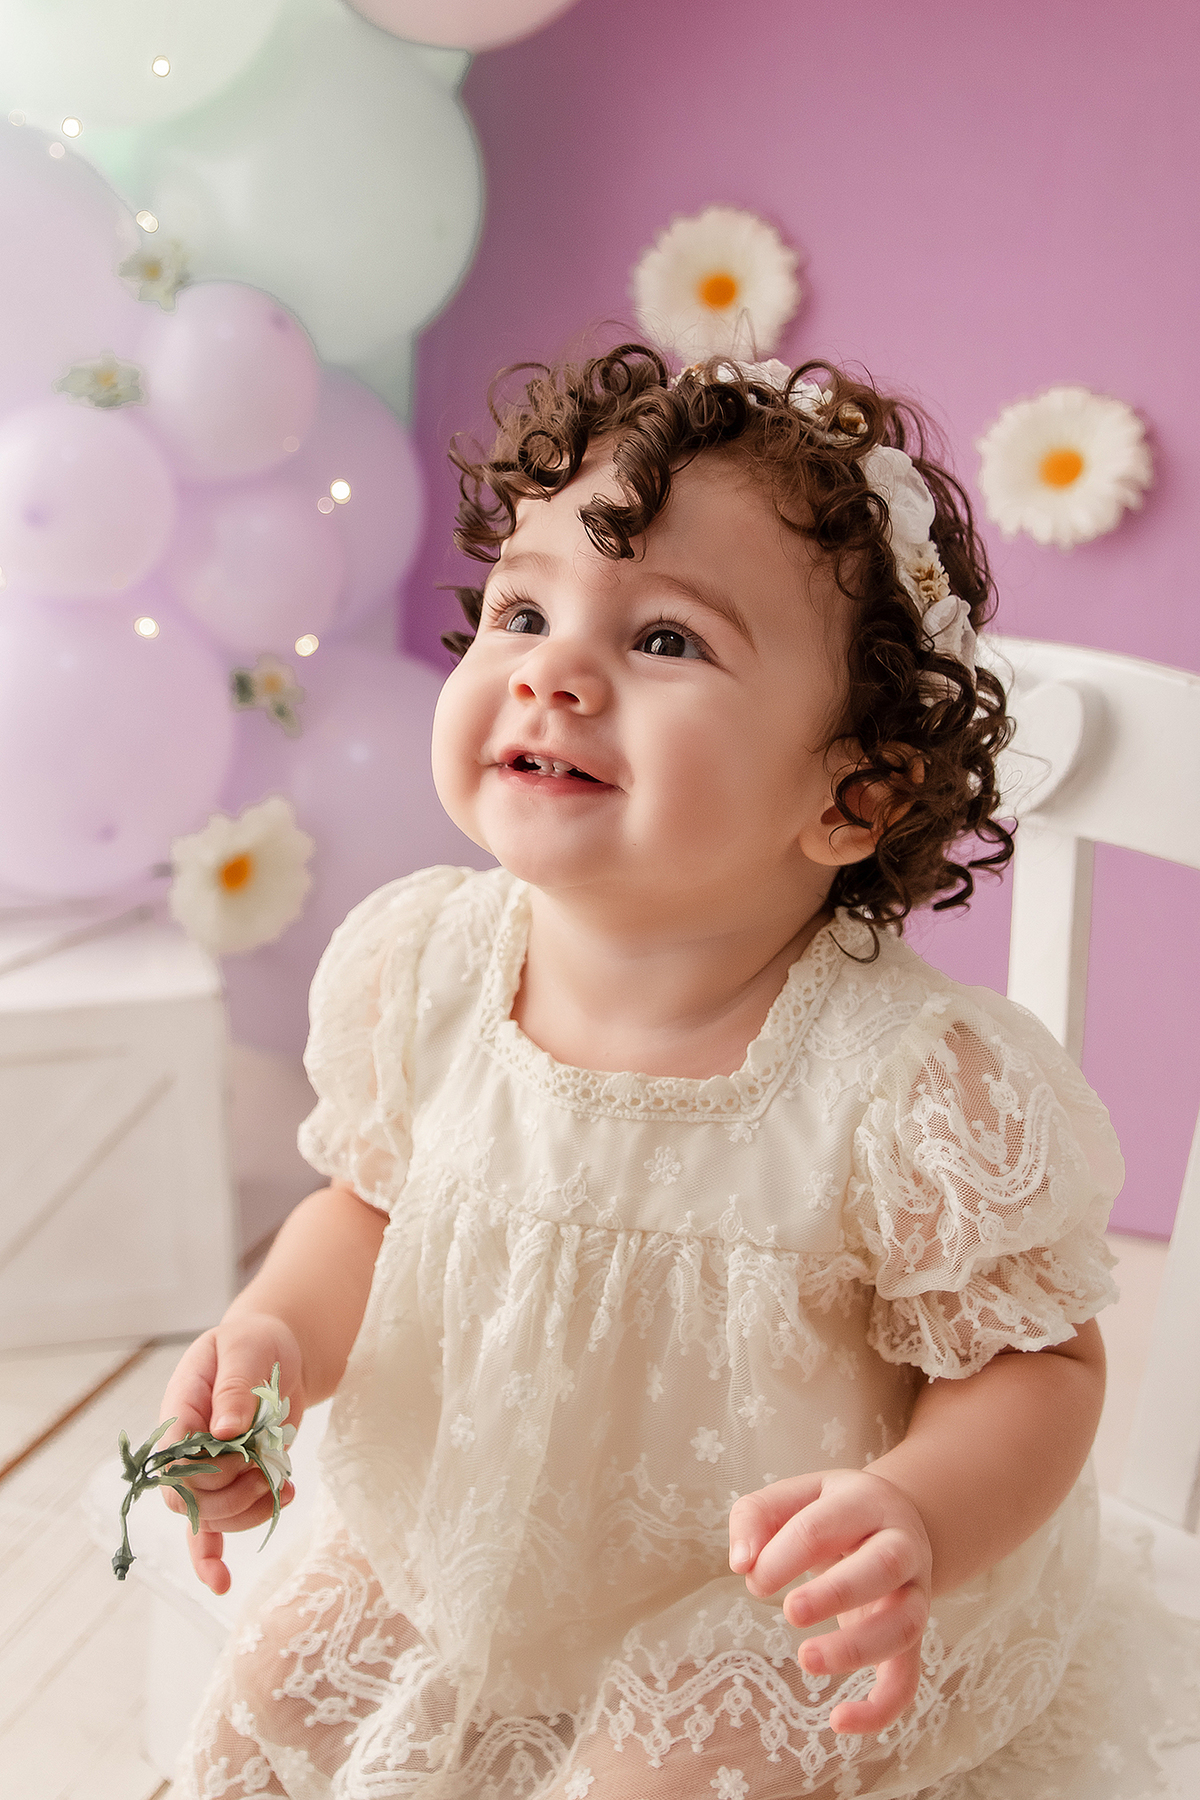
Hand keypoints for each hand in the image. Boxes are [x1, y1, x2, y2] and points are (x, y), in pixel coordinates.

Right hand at [157, 1311, 306, 1595]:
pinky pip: (209, 1531)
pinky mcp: (230, 1484)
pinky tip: (221, 1582)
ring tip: (281, 1488)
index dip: (207, 1471)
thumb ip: (234, 1386)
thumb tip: (226, 1429)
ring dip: (247, 1513)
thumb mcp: (246, 1349)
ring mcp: (208, 1471)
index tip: (244, 1450)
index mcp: (179, 1412)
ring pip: (209, 1518)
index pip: (172, 1462)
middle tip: (267, 1471)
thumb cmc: (255, 1343)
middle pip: (189, 1499)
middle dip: (232, 1495)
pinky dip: (211, 1559)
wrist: (275, 1351)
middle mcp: (185, 1448)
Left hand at [728, 1469, 931, 1734]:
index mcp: (864, 1502)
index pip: (822, 1526)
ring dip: (857, 1648)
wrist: (895, 1521)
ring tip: (806, 1660)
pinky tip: (839, 1722)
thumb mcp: (793, 1496)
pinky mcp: (913, 1639)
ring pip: (905, 1625)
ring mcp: (914, 1593)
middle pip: (883, 1566)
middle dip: (836, 1592)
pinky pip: (909, 1678)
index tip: (754, 1579)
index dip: (783, 1555)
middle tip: (790, 1612)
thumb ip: (755, 1517)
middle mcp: (900, 1545)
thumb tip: (742, 1564)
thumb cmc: (828, 1512)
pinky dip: (882, 1708)